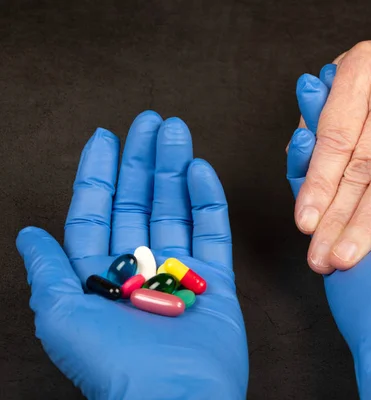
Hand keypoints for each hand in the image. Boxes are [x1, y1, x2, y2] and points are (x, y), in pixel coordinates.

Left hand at [17, 112, 247, 399]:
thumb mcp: (61, 315)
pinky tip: (200, 169)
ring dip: (175, 168)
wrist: (175, 397)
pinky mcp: (215, 281)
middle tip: (150, 120)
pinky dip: (207, 200)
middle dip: (143, 160)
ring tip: (176, 130)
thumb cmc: (113, 363)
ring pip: (176, 209)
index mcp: (99, 277)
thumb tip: (27, 234)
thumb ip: (48, 270)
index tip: (105, 136)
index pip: (95, 213)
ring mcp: (179, 273)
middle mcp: (138, 270)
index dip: (98, 174)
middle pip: (140, 202)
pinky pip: (212, 232)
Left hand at [293, 4, 370, 272]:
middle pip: (362, 166)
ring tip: (350, 253)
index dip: (317, 184)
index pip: (335, 139)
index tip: (305, 222)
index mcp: (363, 71)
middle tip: (322, 256)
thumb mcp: (355, 67)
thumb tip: (296, 155)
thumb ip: (323, 111)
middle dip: (339, 217)